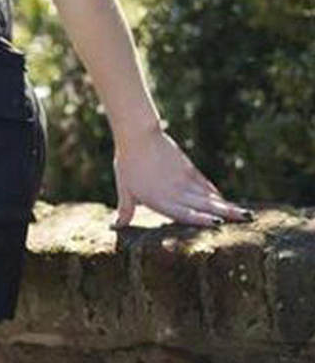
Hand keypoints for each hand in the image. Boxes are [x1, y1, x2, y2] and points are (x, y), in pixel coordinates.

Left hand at [112, 126, 253, 227]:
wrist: (138, 135)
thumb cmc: (128, 164)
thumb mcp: (124, 189)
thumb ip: (125, 210)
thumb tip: (114, 227)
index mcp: (160, 200)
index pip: (184, 214)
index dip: (201, 220)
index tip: (219, 225)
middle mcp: (175, 192)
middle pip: (205, 205)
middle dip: (226, 214)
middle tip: (248, 220)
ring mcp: (184, 179)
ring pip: (209, 195)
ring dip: (226, 205)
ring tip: (245, 214)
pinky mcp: (188, 168)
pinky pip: (204, 183)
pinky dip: (214, 192)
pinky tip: (222, 199)